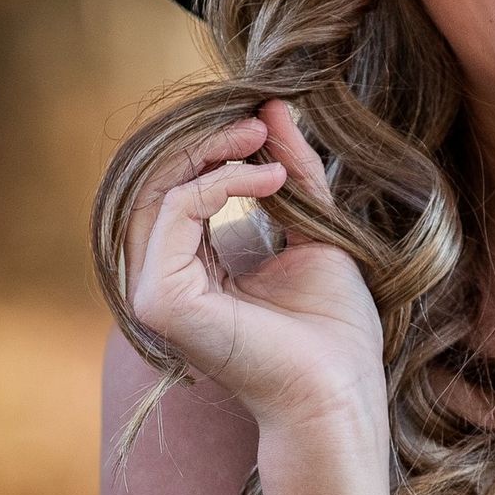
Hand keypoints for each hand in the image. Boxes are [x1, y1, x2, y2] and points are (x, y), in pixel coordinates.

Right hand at [124, 99, 386, 440]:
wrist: (341, 388)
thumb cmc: (334, 328)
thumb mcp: (314, 226)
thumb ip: (291, 170)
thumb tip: (273, 105)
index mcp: (191, 268)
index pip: (176, 188)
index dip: (212, 146)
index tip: (264, 122)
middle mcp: (161, 281)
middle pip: (157, 184)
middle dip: (206, 142)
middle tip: (258, 123)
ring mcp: (153, 294)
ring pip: (158, 192)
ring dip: (212, 155)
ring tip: (264, 149)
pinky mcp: (160, 302)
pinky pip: (173, 215)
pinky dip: (218, 184)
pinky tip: (266, 182)